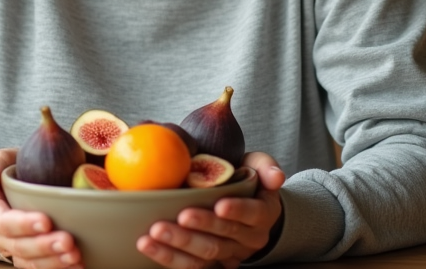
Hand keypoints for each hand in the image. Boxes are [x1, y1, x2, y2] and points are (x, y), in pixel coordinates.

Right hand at [0, 148, 82, 268]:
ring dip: (53, 261)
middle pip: (19, 246)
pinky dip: (58, 268)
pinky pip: (39, 267)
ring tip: (74, 255)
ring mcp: (12, 249)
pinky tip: (78, 265)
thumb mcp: (1, 161)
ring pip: (29, 261)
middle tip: (68, 241)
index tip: (46, 221)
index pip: (4, 222)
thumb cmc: (10, 171)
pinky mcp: (27, 257)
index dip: (24, 224)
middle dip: (44, 246)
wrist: (12, 188)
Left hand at [137, 152, 284, 268]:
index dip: (237, 210)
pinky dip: (168, 257)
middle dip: (201, 227)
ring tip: (154, 233)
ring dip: (178, 245)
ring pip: (205, 255)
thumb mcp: (260, 167)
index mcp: (263, 214)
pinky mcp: (211, 263)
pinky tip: (148, 246)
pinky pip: (191, 265)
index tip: (220, 204)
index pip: (252, 214)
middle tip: (179, 217)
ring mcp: (230, 254)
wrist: (249, 208)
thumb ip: (267, 166)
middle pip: (224, 237)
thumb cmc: (249, 181)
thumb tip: (276, 177)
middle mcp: (249, 239)